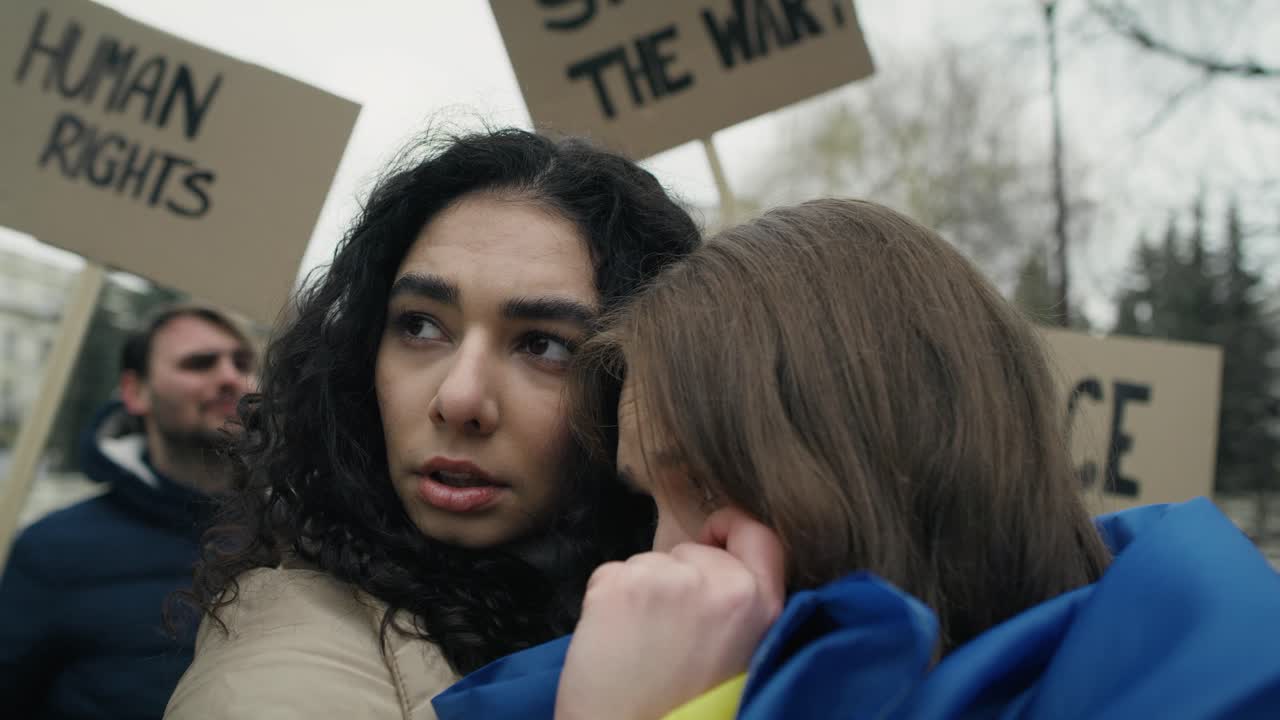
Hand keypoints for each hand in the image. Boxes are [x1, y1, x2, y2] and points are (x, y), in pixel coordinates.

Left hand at [554, 508, 785, 719]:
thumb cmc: (684, 713)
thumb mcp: (740, 657)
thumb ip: (737, 608)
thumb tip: (711, 567)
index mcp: (760, 605)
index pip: (758, 535)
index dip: (731, 529)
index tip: (714, 538)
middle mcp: (719, 584)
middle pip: (691, 551)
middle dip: (675, 579)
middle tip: (665, 636)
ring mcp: (666, 579)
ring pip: (648, 562)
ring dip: (639, 593)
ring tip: (638, 648)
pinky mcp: (619, 585)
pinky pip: (611, 574)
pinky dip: (606, 602)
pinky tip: (612, 644)